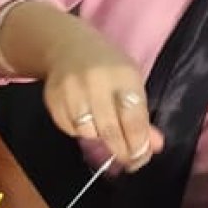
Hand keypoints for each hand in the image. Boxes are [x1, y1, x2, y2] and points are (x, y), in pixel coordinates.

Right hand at [43, 19, 163, 168]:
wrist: (67, 46)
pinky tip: (84, 117)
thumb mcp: (131, 83)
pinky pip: (69, 129)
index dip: (138, 144)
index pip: (133, 119)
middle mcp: (96, 81)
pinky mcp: (53, 99)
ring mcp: (71, 90)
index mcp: (122, 76)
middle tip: (127, 160)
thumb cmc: (107, 67)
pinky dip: (79, 130)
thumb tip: (154, 146)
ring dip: (99, 137)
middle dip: (121, 150)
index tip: (141, 156)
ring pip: (88, 132)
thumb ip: (142, 116)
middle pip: (110, 130)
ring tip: (103, 125)